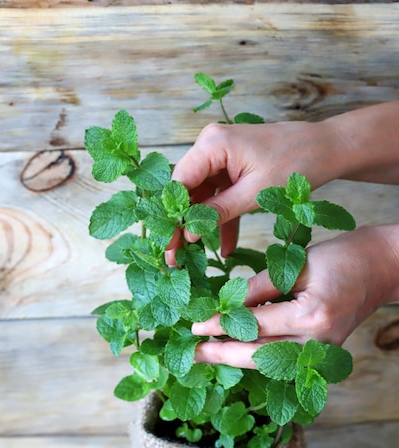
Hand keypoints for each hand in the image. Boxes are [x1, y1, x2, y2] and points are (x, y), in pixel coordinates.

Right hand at [166, 119, 341, 263]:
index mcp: (212, 144)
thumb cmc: (296, 164)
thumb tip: (188, 233)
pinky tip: (225, 247)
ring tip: (192, 256)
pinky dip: (222, 219)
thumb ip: (218, 213)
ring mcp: (221, 155)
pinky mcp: (232, 166)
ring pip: (201, 196)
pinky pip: (219, 195)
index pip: (179, 182)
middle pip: (186, 189)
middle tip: (173, 255)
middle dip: (182, 224)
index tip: (167, 243)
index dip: (171, 215)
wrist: (326, 149)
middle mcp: (211, 145)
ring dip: (201, 225)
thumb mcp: (255, 194)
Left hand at [191, 225, 398, 367]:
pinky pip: (282, 359)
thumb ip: (261, 287)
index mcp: (311, 316)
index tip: (194, 325)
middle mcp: (316, 343)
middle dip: (221, 355)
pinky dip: (256, 355)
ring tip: (206, 355)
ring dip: (235, 359)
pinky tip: (235, 350)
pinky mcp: (321, 353)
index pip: (253, 324)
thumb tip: (225, 304)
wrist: (383, 268)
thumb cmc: (345, 258)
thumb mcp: (299, 264)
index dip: (220, 325)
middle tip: (190, 354)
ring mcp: (321, 352)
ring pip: (268, 362)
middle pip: (257, 355)